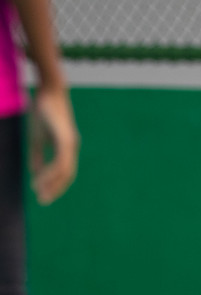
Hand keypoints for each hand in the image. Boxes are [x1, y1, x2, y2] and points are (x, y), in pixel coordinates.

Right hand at [29, 84, 76, 204]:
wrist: (47, 93)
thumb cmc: (42, 114)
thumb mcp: (36, 139)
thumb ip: (37, 157)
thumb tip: (36, 174)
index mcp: (66, 148)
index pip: (64, 172)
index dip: (54, 185)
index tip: (41, 196)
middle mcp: (72, 147)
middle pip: (67, 174)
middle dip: (55, 189)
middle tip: (43, 201)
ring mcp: (70, 143)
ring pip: (65, 170)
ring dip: (52, 184)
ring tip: (39, 192)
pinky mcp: (65, 138)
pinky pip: (61, 160)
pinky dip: (51, 172)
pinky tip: (40, 179)